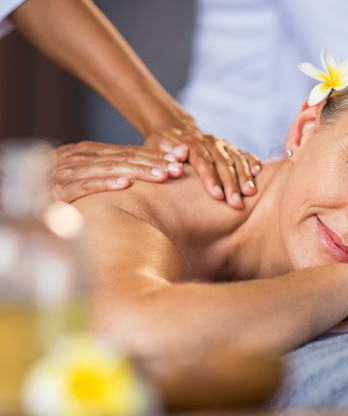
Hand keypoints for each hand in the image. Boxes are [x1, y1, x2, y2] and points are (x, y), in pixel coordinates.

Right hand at [50, 141, 183, 202]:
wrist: (21, 200)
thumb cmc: (59, 190)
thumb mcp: (85, 174)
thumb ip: (110, 170)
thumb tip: (143, 173)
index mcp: (87, 152)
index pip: (128, 151)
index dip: (155, 154)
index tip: (181, 159)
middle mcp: (78, 158)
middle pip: (123, 158)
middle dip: (154, 162)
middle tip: (179, 167)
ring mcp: (66, 173)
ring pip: (109, 169)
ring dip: (138, 171)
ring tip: (162, 175)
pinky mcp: (56, 192)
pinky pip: (84, 187)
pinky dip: (104, 184)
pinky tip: (124, 185)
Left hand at [145, 127, 261, 208]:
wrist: (174, 130)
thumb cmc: (161, 148)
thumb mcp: (154, 150)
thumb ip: (163, 158)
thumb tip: (175, 165)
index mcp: (190, 142)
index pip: (202, 160)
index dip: (210, 178)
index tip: (217, 196)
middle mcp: (209, 141)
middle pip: (223, 162)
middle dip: (231, 183)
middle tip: (236, 203)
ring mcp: (222, 144)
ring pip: (236, 158)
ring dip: (244, 176)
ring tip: (251, 192)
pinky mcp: (230, 148)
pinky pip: (244, 154)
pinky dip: (252, 161)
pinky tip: (258, 172)